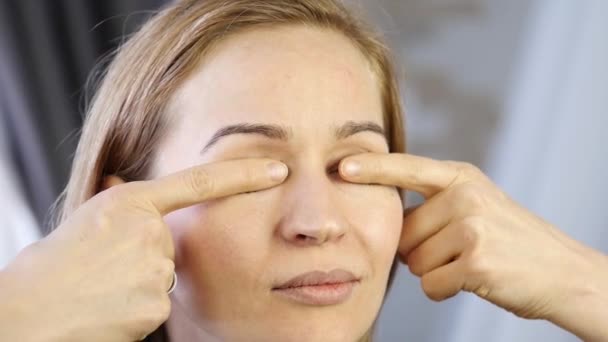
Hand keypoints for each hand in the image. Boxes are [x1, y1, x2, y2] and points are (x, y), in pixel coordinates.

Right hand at [0, 158, 287, 341]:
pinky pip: (156, 304)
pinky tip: (108, 309)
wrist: (26, 312)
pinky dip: (135, 308)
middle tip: (105, 270)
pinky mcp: (156, 305)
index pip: (200, 183)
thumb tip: (122, 183)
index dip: (244, 175)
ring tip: (100, 290)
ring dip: (138, 284)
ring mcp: (156, 268)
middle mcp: (151, 232)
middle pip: (170, 246)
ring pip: (162, 276)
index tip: (278, 169)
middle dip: (146, 258)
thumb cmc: (49, 266)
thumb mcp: (84, 220)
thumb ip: (117, 206)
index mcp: (131, 203)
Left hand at [339, 153, 607, 339]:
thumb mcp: (477, 204)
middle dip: (421, 251)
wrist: (562, 272)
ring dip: (435, 271)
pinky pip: (431, 284)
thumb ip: (436, 203)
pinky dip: (445, 290)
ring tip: (470, 262)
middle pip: (404, 233)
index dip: (373, 168)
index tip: (340, 166)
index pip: (408, 168)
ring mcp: (471, 226)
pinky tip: (474, 280)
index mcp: (461, 177)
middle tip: (459, 250)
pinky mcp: (475, 260)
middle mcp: (464, 195)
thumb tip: (390, 222)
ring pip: (415, 261)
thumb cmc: (511, 241)